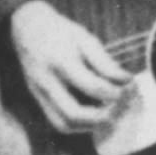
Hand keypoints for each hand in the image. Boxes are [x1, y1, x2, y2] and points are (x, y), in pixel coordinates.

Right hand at [7, 0, 131, 133]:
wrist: (27, 28)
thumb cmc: (60, 32)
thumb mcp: (85, 38)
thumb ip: (105, 62)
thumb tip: (126, 82)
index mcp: (60, 60)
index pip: (91, 86)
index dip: (115, 92)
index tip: (129, 87)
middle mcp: (46, 81)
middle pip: (73, 114)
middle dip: (101, 117)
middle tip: (119, 108)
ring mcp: (39, 93)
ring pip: (63, 124)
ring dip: (89, 126)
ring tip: (107, 113)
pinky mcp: (38, 100)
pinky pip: (58, 121)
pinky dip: (79, 124)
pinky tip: (92, 113)